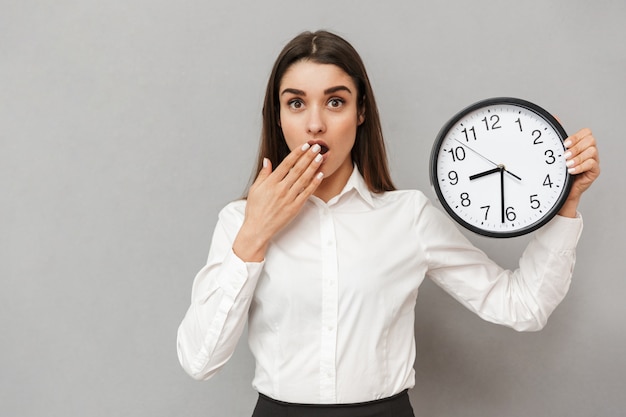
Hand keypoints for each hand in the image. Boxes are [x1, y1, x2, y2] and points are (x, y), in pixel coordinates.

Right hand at [233, 143, 324, 261]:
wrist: (258, 229)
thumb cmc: (255, 209)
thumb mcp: (255, 189)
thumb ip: (263, 174)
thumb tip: (267, 160)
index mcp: (270, 182)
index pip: (286, 163)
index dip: (297, 153)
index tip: (305, 145)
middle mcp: (280, 188)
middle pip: (297, 169)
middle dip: (308, 156)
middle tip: (317, 147)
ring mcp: (288, 198)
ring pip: (304, 179)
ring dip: (313, 167)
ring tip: (320, 157)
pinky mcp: (295, 207)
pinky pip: (307, 193)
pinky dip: (314, 183)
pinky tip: (320, 175)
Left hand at [558, 128, 600, 216]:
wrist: (558, 190)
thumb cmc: (557, 171)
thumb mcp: (554, 152)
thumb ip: (556, 135)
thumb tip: (554, 117)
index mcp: (580, 144)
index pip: (586, 132)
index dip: (576, 137)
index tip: (564, 144)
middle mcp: (588, 151)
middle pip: (591, 140)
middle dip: (576, 147)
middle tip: (564, 156)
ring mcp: (593, 161)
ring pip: (592, 151)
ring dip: (578, 157)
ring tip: (567, 164)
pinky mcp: (594, 171)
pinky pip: (592, 164)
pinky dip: (581, 166)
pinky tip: (571, 170)